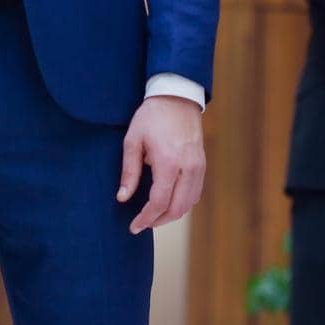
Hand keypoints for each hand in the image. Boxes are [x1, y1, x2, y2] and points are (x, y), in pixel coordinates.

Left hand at [116, 95, 205, 233]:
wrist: (177, 97)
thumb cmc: (151, 117)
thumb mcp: (133, 140)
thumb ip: (129, 171)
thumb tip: (123, 198)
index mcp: (168, 161)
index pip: (159, 202)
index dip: (145, 218)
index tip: (133, 226)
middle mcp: (187, 168)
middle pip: (176, 209)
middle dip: (158, 221)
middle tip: (141, 224)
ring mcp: (198, 167)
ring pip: (188, 204)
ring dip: (171, 215)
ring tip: (153, 216)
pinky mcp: (202, 165)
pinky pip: (195, 194)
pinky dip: (182, 204)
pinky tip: (168, 203)